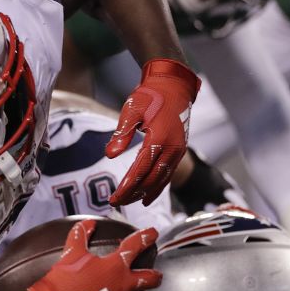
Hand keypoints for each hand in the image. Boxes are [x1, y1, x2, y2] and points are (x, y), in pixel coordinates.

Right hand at [27, 220, 160, 290]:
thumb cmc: (65, 279)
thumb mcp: (72, 253)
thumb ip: (80, 235)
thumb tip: (88, 223)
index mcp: (115, 266)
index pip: (136, 246)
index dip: (146, 236)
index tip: (153, 233)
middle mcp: (124, 284)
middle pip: (151, 279)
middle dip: (156, 275)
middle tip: (156, 273)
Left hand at [107, 58, 200, 206]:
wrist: (173, 87)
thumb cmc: (149, 96)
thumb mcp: (131, 110)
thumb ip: (121, 133)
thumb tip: (110, 155)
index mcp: (159, 139)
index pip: (140, 170)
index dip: (127, 187)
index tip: (113, 199)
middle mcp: (172, 149)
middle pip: (151, 180)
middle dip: (133, 194)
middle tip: (116, 204)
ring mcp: (178, 151)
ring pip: (162, 179)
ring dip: (145, 193)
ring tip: (130, 202)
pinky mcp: (179, 150)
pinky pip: (168, 174)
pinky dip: (158, 186)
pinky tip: (147, 195)